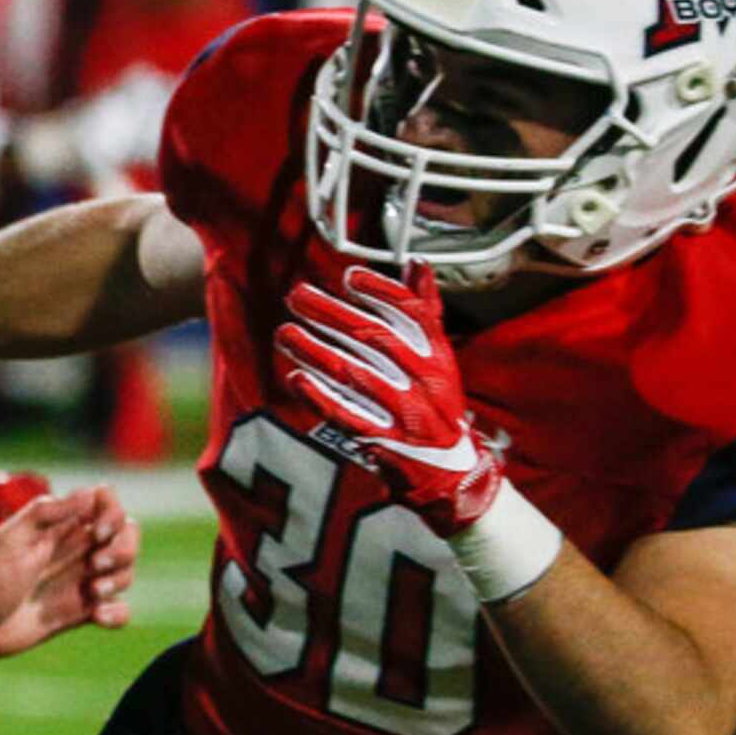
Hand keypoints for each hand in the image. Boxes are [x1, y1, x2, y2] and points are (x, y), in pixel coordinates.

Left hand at [0, 486, 139, 656]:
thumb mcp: (10, 539)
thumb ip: (46, 513)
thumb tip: (90, 492)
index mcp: (59, 526)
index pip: (106, 504)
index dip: (112, 514)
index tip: (95, 532)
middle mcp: (75, 550)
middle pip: (127, 536)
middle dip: (123, 549)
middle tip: (94, 565)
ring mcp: (81, 581)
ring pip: (126, 571)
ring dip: (119, 580)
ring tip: (92, 593)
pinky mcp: (82, 612)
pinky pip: (119, 610)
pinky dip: (117, 613)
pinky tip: (97, 616)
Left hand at [273, 262, 500, 533]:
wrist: (450, 470)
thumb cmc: (435, 403)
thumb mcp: (439, 357)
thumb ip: (425, 312)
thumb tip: (416, 263)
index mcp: (438, 356)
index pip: (412, 315)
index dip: (380, 291)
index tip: (348, 276)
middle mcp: (423, 381)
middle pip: (374, 338)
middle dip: (332, 313)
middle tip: (297, 296)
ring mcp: (404, 412)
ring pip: (354, 374)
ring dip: (315, 350)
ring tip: (284, 332)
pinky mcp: (383, 440)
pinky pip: (346, 415)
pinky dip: (320, 396)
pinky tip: (295, 377)